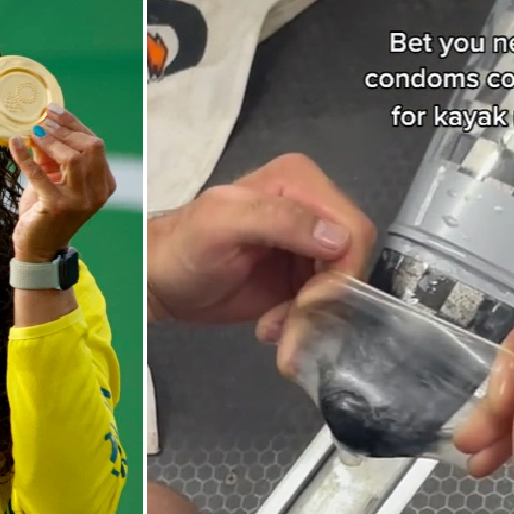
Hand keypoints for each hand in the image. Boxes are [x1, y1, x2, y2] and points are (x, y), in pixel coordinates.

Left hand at [9, 105, 115, 262]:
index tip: (53, 111)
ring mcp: (81, 201)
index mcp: (104, 183)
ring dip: (51, 142)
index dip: (74, 124)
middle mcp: (98, 193)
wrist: (40, 246)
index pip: (95, 144)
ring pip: (73, 158)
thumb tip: (42, 125)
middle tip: (43, 121)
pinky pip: (41, 174)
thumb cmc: (47, 210)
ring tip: (33, 133)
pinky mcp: (57, 207)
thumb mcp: (55, 178)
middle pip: (90, 148)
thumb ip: (53, 155)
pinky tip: (15, 144)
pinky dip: (25, 156)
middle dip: (64, 130)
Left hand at [147, 153, 375, 341]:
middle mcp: (313, 212)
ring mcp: (309, 248)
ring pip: (341, 292)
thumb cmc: (183, 246)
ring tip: (274, 330)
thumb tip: (338, 239)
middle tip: (291, 328)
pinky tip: (272, 328)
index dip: (341, 271)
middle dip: (325, 302)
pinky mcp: (302, 280)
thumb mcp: (224, 223)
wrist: (161, 281)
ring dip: (312, 320)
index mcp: (301, 183)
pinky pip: (324, 308)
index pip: (352, 229)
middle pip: (351, 264)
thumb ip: (280, 221)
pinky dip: (303, 326)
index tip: (310, 302)